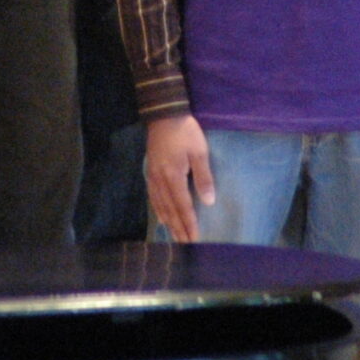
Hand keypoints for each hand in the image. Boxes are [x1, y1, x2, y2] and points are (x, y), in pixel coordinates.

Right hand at [144, 114, 214, 243]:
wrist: (164, 114)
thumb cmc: (185, 132)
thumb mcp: (199, 151)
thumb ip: (204, 177)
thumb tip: (208, 202)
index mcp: (174, 176)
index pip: (183, 206)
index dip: (189, 224)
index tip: (194, 239)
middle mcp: (161, 181)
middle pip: (170, 210)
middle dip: (179, 228)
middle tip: (185, 245)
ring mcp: (153, 176)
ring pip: (160, 206)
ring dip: (169, 223)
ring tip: (174, 236)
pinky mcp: (150, 171)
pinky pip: (153, 197)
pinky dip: (158, 210)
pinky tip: (161, 217)